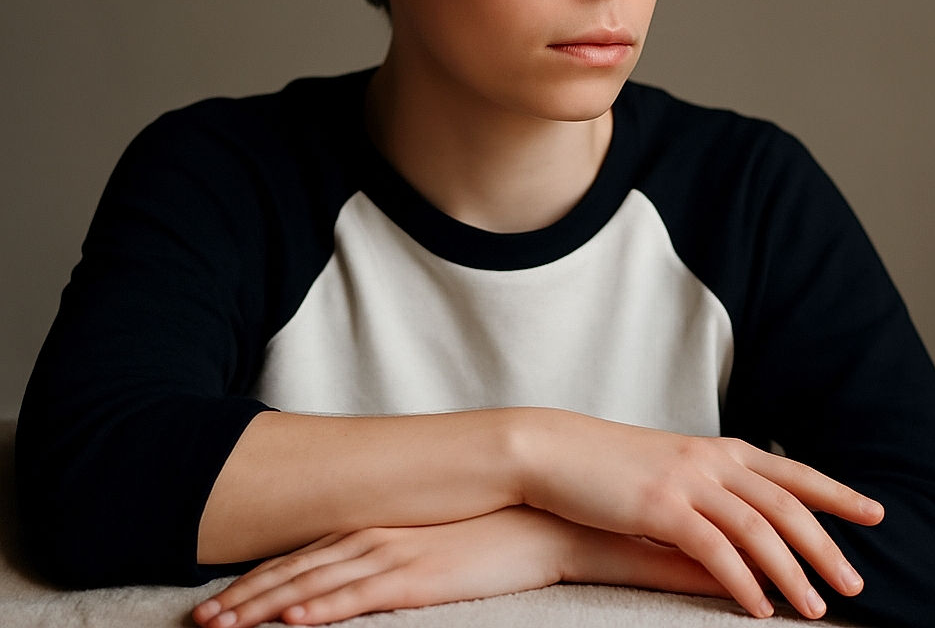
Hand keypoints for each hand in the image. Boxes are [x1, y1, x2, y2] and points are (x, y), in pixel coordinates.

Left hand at [192, 505, 742, 627]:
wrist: (534, 519)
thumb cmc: (484, 535)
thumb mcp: (429, 545)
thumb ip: (394, 556)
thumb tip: (367, 575)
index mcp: (374, 530)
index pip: (303, 558)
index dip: (258, 580)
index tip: (219, 601)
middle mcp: (374, 537)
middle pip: (296, 570)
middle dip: (245, 596)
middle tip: (199, 620)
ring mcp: (393, 554)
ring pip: (314, 584)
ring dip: (264, 606)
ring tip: (221, 625)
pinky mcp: (417, 576)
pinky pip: (360, 596)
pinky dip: (321, 608)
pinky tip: (290, 623)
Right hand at [516, 411, 883, 619]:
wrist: (555, 451)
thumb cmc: (610, 465)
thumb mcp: (668, 467)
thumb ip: (710, 490)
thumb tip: (745, 527)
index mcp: (716, 448)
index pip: (790, 471)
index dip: (835, 492)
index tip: (876, 512)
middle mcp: (709, 459)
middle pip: (786, 503)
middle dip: (827, 544)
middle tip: (858, 583)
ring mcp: (686, 480)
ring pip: (758, 529)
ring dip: (792, 572)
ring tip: (817, 609)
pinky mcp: (660, 506)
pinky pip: (714, 550)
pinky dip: (743, 582)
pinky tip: (758, 609)